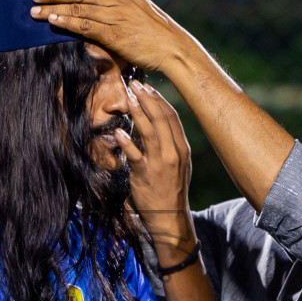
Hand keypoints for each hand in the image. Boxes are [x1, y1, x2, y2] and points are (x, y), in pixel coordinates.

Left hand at [30, 0, 193, 73]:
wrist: (172, 48)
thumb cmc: (157, 33)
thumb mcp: (141, 11)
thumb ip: (121, 6)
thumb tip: (101, 7)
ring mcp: (115, 16)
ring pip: (78, 9)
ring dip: (54, 8)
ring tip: (35, 10)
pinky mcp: (113, 35)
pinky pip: (85, 26)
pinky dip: (67, 22)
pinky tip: (53, 21)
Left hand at [109, 81, 194, 257]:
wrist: (169, 216)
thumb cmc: (171, 187)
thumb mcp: (179, 162)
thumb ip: (171, 142)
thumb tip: (159, 122)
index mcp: (182, 147)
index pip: (171, 117)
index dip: (158, 99)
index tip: (147, 88)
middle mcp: (173, 152)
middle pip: (160, 119)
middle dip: (146, 99)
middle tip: (133, 84)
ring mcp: (159, 163)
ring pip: (149, 131)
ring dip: (137, 112)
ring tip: (127, 97)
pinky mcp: (145, 175)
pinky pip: (135, 154)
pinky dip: (127, 142)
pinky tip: (119, 131)